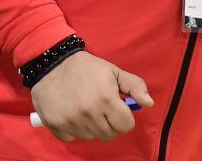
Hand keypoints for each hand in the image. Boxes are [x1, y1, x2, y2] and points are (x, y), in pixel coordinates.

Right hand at [30, 51, 153, 141]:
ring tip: (87, 110)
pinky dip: (74, 130)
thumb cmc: (88, 68)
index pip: (125, 126)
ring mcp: (71, 121)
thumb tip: (149, 103)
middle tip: (103, 111)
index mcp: (106, 99)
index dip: (125, 119)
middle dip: (110, 124)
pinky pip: (71, 138)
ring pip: (90, 137)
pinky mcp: (55, 125)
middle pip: (109, 135)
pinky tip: (72, 114)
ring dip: (91, 127)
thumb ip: (135, 86)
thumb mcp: (114, 71)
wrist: (53, 64)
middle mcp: (89, 113)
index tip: (119, 111)